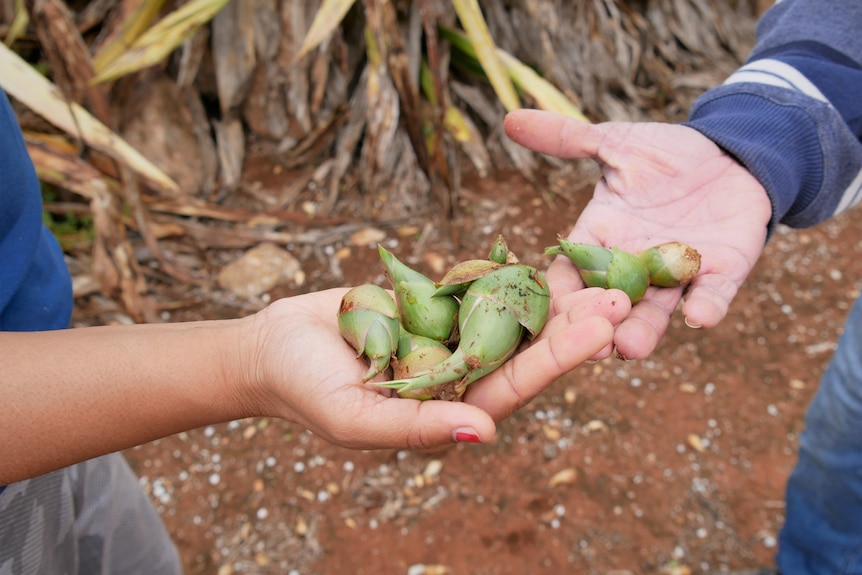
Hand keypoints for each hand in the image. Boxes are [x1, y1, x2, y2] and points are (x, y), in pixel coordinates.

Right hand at [251, 286, 626, 448]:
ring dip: (550, 297)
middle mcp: (457, 378)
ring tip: (595, 272)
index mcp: (448, 412)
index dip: (555, 360)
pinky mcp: (434, 308)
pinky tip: (545, 257)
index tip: (599, 332)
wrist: (271, 346)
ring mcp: (448, 340)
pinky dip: (508, 274)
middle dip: (570, 326)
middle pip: (523, 351)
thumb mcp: (355, 417)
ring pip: (508, 317)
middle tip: (620, 295)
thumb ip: (418, 428)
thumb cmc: (305, 389)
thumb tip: (489, 431)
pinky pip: (476, 288)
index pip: (512, 388)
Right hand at [504, 109, 771, 358]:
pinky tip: (701, 317)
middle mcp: (633, 265)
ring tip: (631, 348)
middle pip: (608, 305)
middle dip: (598, 326)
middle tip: (590, 345)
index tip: (551, 310)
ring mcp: (676, 273)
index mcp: (601, 238)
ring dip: (643, 332)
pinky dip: (708, 306)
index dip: (561, 294)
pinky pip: (713, 294)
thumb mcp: (615, 143)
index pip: (570, 273)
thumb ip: (566, 138)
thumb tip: (510, 119)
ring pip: (655, 312)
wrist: (731, 152)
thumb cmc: (667, 154)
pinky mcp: (722, 271)